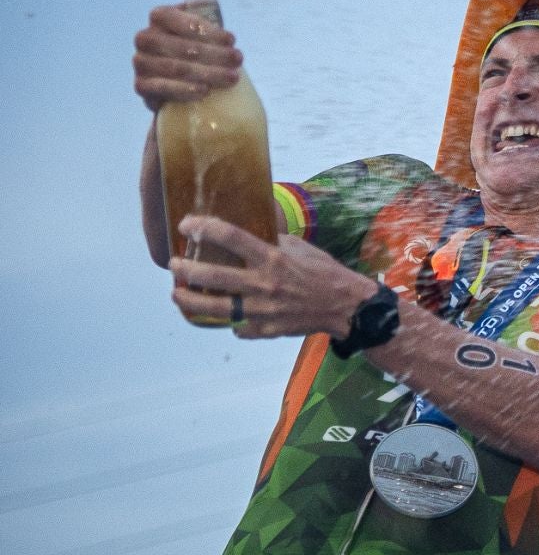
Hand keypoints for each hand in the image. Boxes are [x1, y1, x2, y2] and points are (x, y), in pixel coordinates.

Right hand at [134, 4, 242, 109]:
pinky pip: (163, 87)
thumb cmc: (193, 48)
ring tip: (231, 77)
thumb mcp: (201, 31)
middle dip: (215, 54)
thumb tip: (220, 16)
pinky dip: (186, 89)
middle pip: (183, 46)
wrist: (174, 81)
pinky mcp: (141, 85)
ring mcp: (141, 62)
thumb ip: (208, 22)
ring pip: (177, 67)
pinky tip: (205, 91)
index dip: (208, 31)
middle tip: (237, 60)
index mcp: (159, 17)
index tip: (231, 40)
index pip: (182, 20)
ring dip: (208, 73)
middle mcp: (145, 38)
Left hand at [170, 215, 381, 338]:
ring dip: (189, 300)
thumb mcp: (301, 248)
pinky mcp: (265, 330)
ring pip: (214, 308)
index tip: (187, 224)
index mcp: (273, 259)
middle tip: (174, 264)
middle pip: (212, 276)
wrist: (347, 307)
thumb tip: (249, 233)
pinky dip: (230, 321)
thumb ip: (273, 242)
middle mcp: (264, 284)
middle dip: (185, 268)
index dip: (204, 228)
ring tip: (177, 293)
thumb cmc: (325, 272)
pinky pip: (238, 327)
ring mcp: (262, 310)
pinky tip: (226, 316)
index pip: (231, 237)